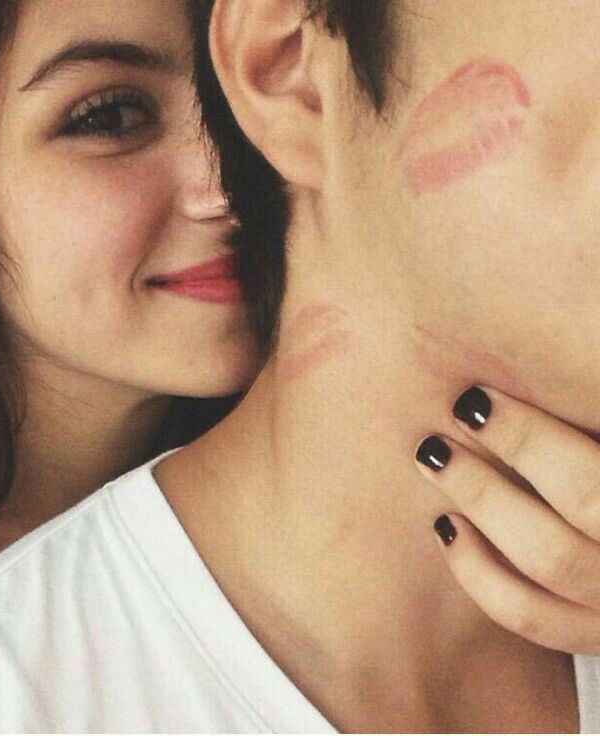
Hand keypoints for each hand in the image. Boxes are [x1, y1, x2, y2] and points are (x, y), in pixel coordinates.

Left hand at [415, 385, 599, 653]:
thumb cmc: (588, 465)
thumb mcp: (595, 432)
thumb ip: (582, 416)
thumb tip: (595, 322)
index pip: (593, 481)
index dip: (533, 434)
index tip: (480, 396)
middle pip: (588, 500)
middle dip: (520, 446)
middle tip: (461, 410)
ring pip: (553, 559)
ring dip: (484, 500)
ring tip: (434, 456)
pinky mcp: (594, 635)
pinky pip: (532, 618)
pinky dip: (479, 573)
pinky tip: (446, 527)